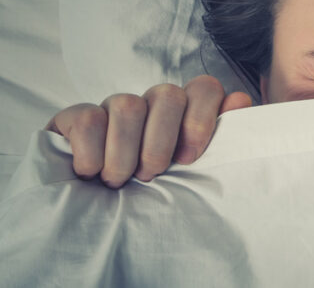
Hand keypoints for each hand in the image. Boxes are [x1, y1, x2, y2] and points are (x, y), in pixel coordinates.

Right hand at [45, 75, 252, 187]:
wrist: (89, 225)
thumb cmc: (149, 202)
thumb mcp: (190, 178)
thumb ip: (218, 141)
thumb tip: (240, 101)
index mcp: (183, 116)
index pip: (205, 88)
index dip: (202, 118)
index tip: (190, 158)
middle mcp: (150, 105)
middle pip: (168, 94)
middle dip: (162, 141)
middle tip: (152, 174)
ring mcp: (111, 108)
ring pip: (128, 105)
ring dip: (125, 154)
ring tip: (120, 182)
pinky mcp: (73, 117)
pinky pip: (88, 119)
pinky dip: (92, 154)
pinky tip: (90, 174)